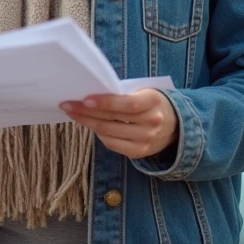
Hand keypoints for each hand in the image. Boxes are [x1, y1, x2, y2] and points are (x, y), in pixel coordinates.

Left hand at [61, 89, 178, 159]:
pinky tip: (91, 125)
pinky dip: (99, 134)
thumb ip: (123, 94)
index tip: (84, 99)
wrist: (175, 125)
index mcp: (153, 101)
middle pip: (112, 119)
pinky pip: (112, 144)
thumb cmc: (152, 102)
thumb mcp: (144, 91)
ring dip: (87, 123)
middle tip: (67, 105)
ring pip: (108, 133)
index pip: (126, 104)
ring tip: (74, 114)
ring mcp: (146, 140)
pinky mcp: (139, 153)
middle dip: (86, 112)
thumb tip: (91, 95)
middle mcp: (151, 123)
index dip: (104, 103)